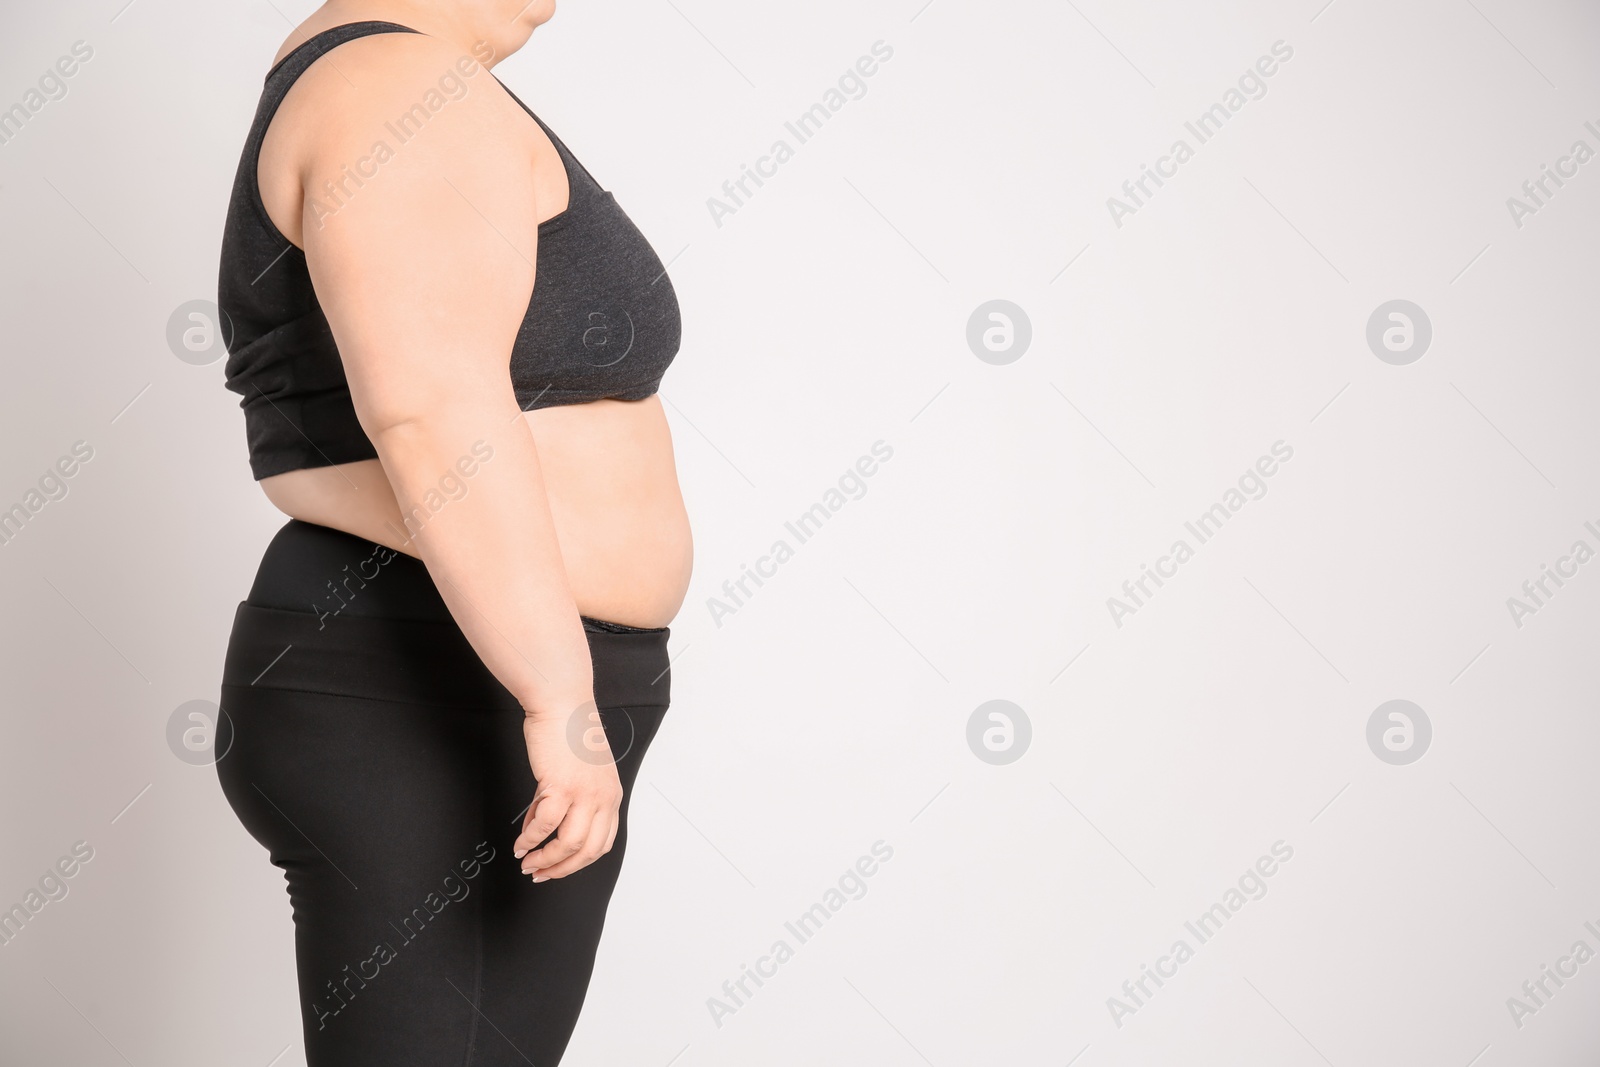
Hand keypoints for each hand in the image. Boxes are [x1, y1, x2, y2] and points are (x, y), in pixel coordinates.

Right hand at [513, 700, 622, 881]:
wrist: (562, 703)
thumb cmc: (569, 732)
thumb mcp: (582, 772)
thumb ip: (569, 801)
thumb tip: (541, 828)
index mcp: (612, 796)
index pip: (602, 844)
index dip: (578, 863)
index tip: (558, 868)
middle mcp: (603, 798)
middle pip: (587, 851)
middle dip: (561, 869)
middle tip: (539, 874)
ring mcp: (584, 793)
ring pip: (567, 844)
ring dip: (544, 859)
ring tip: (526, 861)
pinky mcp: (561, 786)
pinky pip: (544, 825)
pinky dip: (530, 839)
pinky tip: (520, 842)